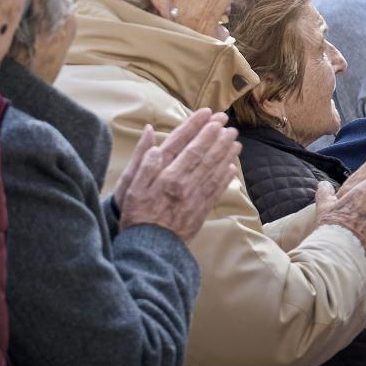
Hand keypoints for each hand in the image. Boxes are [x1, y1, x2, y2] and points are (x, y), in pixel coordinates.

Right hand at [117, 109, 240, 242]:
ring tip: (235, 140)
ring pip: (214, 171)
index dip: (199, 129)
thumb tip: (152, 135)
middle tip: (227, 123)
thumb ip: (143, 160)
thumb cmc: (136, 215)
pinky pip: (217, 190)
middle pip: (205, 156)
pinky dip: (225, 178)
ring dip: (226, 153)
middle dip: (217, 137)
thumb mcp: (131, 186)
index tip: (209, 115)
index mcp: (167, 176)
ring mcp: (196, 198)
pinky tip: (232, 168)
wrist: (149, 250)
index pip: (187, 146)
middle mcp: (185, 184)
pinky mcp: (201, 211)